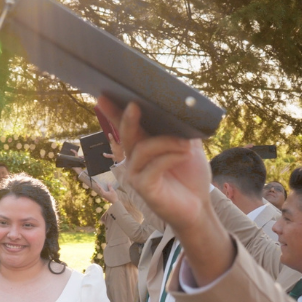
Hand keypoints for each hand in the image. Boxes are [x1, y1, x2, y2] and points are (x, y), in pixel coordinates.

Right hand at [99, 99, 210, 235]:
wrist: (198, 205)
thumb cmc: (190, 175)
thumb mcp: (189, 146)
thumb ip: (182, 128)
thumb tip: (180, 106)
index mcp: (143, 146)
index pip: (126, 126)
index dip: (114, 112)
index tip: (103, 95)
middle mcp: (134, 159)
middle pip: (127, 135)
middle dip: (127, 119)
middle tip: (134, 105)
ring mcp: (136, 174)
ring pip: (143, 149)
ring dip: (166, 142)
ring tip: (187, 144)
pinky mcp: (144, 188)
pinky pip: (153, 167)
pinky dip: (170, 157)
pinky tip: (184, 154)